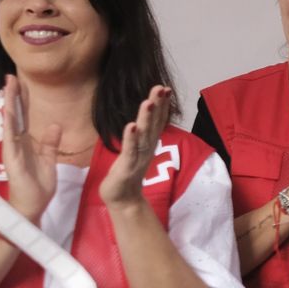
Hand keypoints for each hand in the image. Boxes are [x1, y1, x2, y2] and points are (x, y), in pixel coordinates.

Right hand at [0, 74, 56, 223]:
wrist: (32, 206)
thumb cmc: (38, 186)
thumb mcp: (48, 160)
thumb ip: (50, 143)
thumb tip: (54, 125)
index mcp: (25, 143)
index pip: (24, 117)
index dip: (23, 100)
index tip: (22, 82)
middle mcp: (16, 143)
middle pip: (15, 114)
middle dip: (13, 95)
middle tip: (11, 76)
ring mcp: (11, 149)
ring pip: (10, 121)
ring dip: (9, 103)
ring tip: (8, 85)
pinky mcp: (10, 158)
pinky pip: (10, 137)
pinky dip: (9, 123)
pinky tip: (9, 110)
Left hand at [100, 85, 171, 208]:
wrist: (123, 199)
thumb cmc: (127, 172)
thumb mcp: (136, 149)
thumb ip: (142, 134)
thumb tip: (147, 118)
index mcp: (149, 143)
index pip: (158, 121)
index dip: (162, 105)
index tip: (166, 88)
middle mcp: (147, 148)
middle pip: (154, 124)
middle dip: (157, 105)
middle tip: (161, 88)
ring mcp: (138, 157)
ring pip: (144, 135)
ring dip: (146, 118)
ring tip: (148, 102)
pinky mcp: (127, 167)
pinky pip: (130, 150)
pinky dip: (131, 138)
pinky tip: (131, 126)